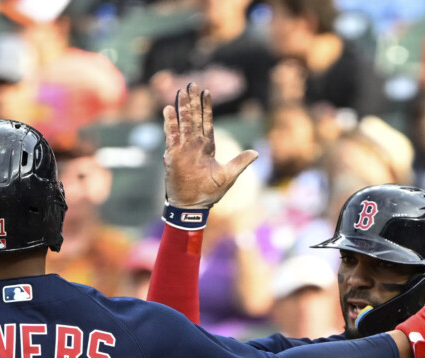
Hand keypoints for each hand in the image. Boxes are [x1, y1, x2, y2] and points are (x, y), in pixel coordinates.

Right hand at [162, 84, 258, 209]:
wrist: (193, 206)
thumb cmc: (210, 193)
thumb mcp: (228, 176)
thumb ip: (240, 162)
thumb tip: (256, 153)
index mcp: (207, 147)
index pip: (207, 123)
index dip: (206, 108)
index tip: (207, 92)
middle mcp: (194, 145)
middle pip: (194, 118)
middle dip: (193, 101)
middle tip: (191, 84)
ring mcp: (183, 148)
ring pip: (183, 123)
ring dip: (182, 108)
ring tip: (181, 92)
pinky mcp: (173, 155)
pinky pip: (171, 136)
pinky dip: (170, 123)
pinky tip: (169, 110)